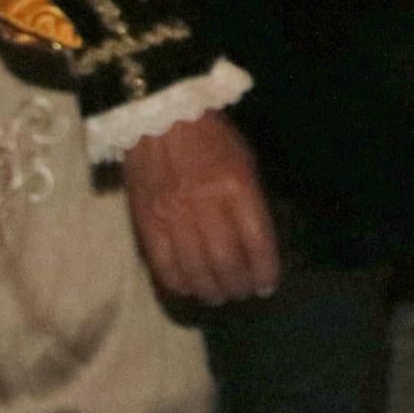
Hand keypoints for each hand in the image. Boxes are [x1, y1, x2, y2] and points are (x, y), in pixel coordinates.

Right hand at [121, 111, 280, 303]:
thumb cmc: (210, 137)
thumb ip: (251, 200)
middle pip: (227, 262)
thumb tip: (258, 243)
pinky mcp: (146, 222)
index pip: (257, 241)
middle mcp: (205, 204)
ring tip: (219, 295)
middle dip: (239, 286)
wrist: (158, 117)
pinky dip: (179, 284)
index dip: (265, 270)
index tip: (267, 285)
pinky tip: (189, 288)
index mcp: (236, 185)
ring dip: (211, 291)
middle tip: (243, 293)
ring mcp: (173, 215)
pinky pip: (163, 266)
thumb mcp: (244, 160)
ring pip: (196, 270)